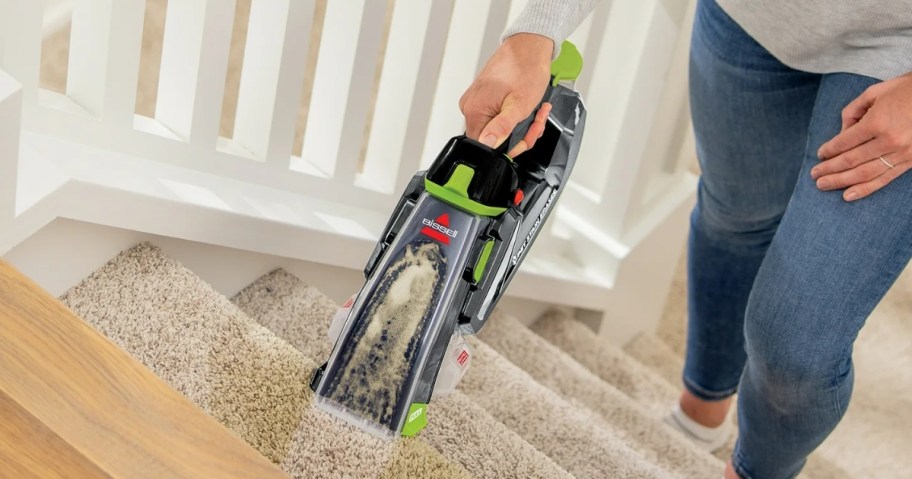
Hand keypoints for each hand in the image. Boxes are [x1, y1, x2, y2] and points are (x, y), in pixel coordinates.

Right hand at [460, 33, 552, 156]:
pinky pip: (497, 117)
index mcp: (474, 110)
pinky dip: (514, 116)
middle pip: (492, 139)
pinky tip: (527, 107)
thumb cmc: (526, 69)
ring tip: (535, 113)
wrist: (529, 47)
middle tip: (535, 124)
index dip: (506, 147)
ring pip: (498, 129)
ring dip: (520, 126)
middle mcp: (470, 106)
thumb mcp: (519, 106)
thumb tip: (486, 144)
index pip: (484, 145)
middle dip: (518, 136)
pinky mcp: (484, 97)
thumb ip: (501, 129)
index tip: (523, 138)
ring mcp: (477, 101)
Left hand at [813, 72, 911, 200]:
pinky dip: (865, 189)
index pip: (845, 142)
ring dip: (841, 181)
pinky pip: (884, 178)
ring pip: (864, 173)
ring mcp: (901, 153)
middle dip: (829, 169)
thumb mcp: (876, 91)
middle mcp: (888, 141)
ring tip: (823, 185)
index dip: (829, 150)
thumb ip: (853, 111)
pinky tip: (848, 195)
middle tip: (814, 175)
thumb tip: (842, 132)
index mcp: (877, 122)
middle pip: (851, 160)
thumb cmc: (907, 90)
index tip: (820, 155)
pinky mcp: (911, 161)